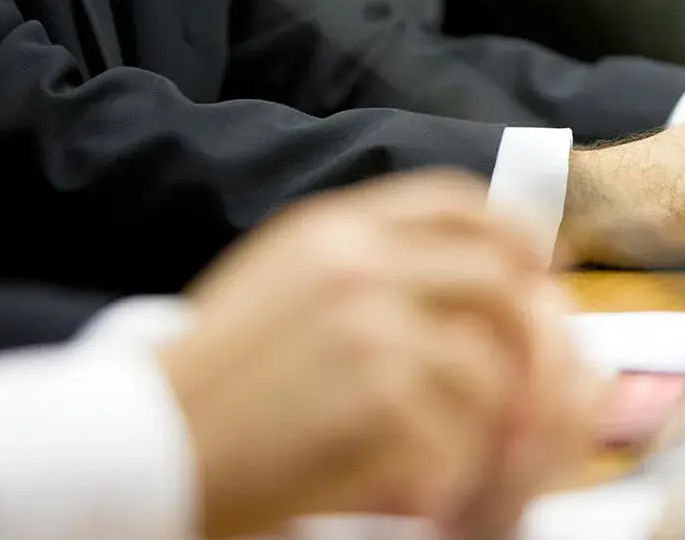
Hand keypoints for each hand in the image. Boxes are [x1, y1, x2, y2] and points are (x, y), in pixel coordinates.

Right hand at [159, 170, 597, 538]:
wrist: (144, 443)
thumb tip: (483, 272)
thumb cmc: (214, 376)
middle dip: (529, 332)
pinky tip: (420, 481)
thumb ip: (371, 263)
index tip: (540, 268)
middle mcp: (359, 267)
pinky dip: (452, 465)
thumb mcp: (284, 282)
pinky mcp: (380, 399)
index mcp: (334, 231)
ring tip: (456, 446)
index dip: (514, 233)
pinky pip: (462, 430)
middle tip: (529, 377)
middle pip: (497, 280)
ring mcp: (373, 330)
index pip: (456, 203)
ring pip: (490, 364)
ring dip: (487, 415)